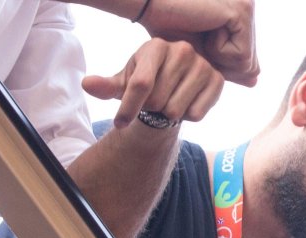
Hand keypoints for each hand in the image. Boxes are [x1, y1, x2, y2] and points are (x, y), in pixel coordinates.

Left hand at [82, 38, 224, 128]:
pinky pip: (196, 114)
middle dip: (150, 109)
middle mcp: (182, 50)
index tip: (119, 124)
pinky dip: (187, 117)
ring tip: (169, 103)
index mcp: (156, 46)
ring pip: (175, 111)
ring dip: (168, 115)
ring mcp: (202, 65)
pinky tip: (186, 104)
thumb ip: (107, 86)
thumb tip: (87, 85)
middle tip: (154, 103)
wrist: (177, 82)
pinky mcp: (218, 80)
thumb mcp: (125, 82)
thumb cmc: (147, 80)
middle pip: (157, 101)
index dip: (128, 108)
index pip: (140, 84)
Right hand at [140, 0, 258, 85]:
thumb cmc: (170, 27)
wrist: (150, 5)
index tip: (201, 47)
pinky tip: (205, 28)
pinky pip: (241, 55)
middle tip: (200, 40)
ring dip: (217, 58)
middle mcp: (247, 8)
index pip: (248, 61)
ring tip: (201, 33)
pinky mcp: (242, 12)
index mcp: (240, 15)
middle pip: (250, 64)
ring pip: (246, 62)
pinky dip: (218, 52)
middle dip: (221, 65)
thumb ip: (229, 65)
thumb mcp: (204, 53)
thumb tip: (255, 81)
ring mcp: (246, 7)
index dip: (222, 68)